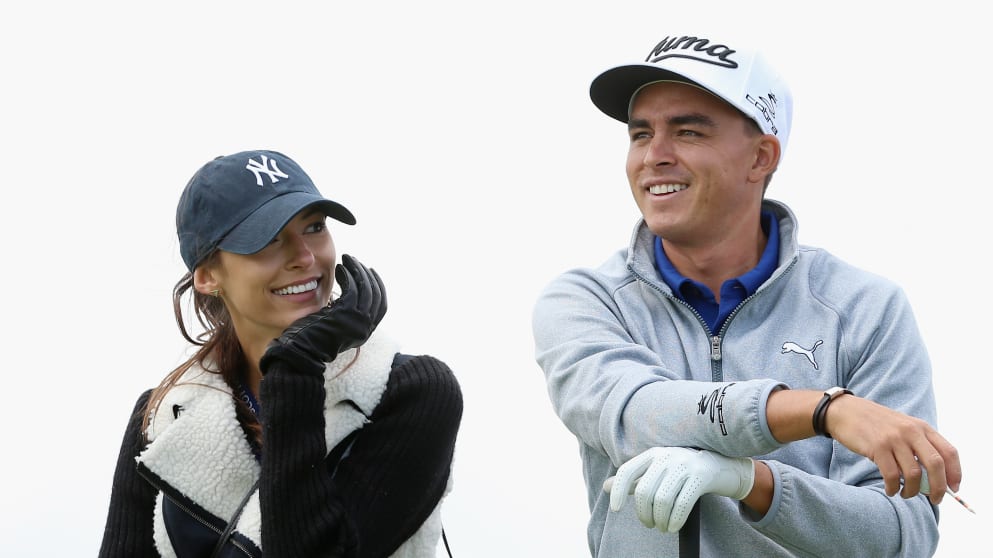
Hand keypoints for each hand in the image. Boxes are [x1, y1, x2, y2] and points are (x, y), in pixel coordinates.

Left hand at [259, 254, 386, 374]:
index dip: (378, 286)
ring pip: (366, 289)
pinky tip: (339, 268)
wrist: (300, 352)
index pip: (381, 305)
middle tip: (356, 262)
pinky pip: (353, 288)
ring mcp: (358, 322)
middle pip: (377, 295)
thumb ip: (345, 313)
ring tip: (347, 260)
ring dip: (358, 271)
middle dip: (368, 275)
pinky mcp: (346, 314)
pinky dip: (348, 276)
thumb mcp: (335, 326)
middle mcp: (365, 328)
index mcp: (364, 332)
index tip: (369, 272)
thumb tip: (349, 292)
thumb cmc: (310, 338)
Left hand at [605, 447, 753, 532]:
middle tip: (649, 524)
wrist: (720, 466)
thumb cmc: (682, 471)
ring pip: (662, 499)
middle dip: (643, 514)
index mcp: (652, 454)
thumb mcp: (657, 471)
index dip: (617, 490)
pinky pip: (682, 503)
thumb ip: (633, 480)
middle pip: (644, 491)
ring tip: (661, 526)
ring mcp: (684, 465)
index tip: (615, 509)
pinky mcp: (700, 476)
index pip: (627, 471)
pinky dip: (674, 520)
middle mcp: (666, 456)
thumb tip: (605, 487)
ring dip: (659, 520)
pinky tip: (672, 527)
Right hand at [823, 395, 960, 504]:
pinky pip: (892, 476)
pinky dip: (894, 488)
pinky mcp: (877, 448)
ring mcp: (894, 439)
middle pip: (935, 464)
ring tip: (905, 493)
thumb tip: (935, 478)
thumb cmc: (875, 424)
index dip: (955, 473)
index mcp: (921, 427)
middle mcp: (911, 431)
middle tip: (935, 499)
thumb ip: (919, 446)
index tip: (953, 488)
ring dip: (913, 491)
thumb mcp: (902, 428)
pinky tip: (891, 489)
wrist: (845, 412)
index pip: (949, 452)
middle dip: (938, 487)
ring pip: (914, 474)